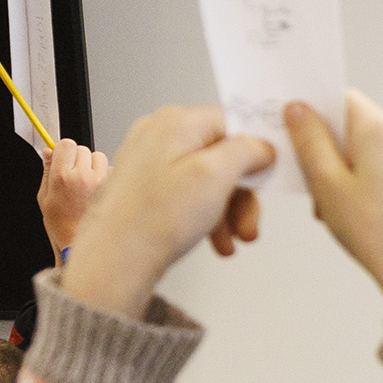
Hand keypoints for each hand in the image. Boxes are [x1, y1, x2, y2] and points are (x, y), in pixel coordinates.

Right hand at [37, 138, 110, 257]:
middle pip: (82, 148)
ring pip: (98, 156)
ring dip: (92, 164)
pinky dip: (104, 175)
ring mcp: (100, 181)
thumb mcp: (44, 197)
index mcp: (62, 177)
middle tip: (73, 174)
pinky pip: (110, 169)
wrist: (79, 241)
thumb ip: (47, 171)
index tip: (62, 157)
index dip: (63, 149)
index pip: (66, 144)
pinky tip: (96, 189)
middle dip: (77, 158)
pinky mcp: (112, 187)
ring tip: (85, 182)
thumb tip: (47, 151)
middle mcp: (82, 176)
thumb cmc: (61, 223)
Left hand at [59, 106, 271, 319]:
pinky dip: (206, 214)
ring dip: (227, 209)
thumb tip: (261, 145)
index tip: (268, 177)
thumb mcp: (215, 176)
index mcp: (176, 121)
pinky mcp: (146, 185)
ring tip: (234, 239)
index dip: (256, 152)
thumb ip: (246, 151)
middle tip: (249, 221)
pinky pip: (189, 193)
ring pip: (208, 178)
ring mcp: (150, 160)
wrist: (113, 261)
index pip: (233, 123)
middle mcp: (160, 134)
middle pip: (222, 155)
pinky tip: (214, 239)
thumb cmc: (152, 220)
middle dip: (241, 192)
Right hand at [286, 92, 382, 306]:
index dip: (313, 115)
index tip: (295, 137)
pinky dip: (364, 182)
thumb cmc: (374, 231)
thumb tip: (298, 108)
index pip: (339, 98)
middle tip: (314, 188)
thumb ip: (309, 139)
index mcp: (379, 127)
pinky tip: (357, 213)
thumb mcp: (326, 183)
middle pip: (351, 126)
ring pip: (365, 149)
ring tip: (335, 210)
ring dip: (343, 172)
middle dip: (327, 152)